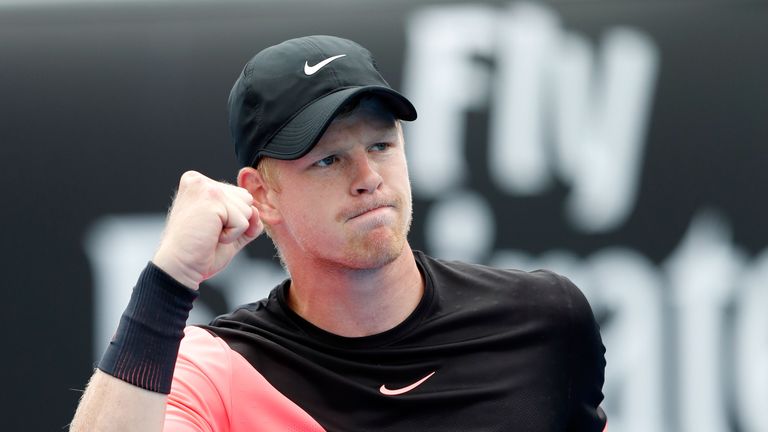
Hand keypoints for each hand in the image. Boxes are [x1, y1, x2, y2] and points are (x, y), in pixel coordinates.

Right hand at [152, 170, 262, 288]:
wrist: (179, 268)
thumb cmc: (200, 251)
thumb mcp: (229, 230)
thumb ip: (248, 218)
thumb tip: (257, 212)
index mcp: (199, 184)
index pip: (239, 196)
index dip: (232, 219)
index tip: (207, 228)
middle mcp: (199, 180)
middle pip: (246, 199)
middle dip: (235, 222)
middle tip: (209, 232)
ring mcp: (205, 187)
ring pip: (247, 209)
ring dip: (234, 229)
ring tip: (209, 234)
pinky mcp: (212, 199)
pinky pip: (244, 221)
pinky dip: (232, 236)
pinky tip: (211, 237)